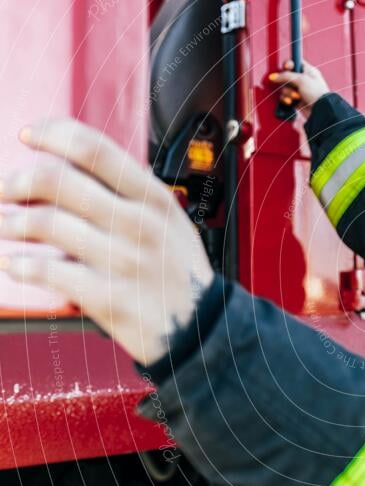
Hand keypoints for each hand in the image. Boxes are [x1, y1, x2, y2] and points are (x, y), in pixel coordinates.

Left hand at [0, 119, 213, 365]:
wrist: (201, 327)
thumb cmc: (179, 273)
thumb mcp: (172, 221)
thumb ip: (132, 192)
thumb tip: (75, 162)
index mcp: (155, 199)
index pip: (95, 149)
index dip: (52, 134)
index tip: (29, 135)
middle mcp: (139, 225)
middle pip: (58, 181)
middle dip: (17, 181)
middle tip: (6, 189)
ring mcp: (123, 261)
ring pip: (44, 223)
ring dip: (11, 222)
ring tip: (6, 226)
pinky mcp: (107, 297)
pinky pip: (46, 271)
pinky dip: (19, 265)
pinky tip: (14, 263)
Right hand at [268, 59, 329, 117]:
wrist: (322, 111)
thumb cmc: (317, 93)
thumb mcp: (301, 80)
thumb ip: (286, 76)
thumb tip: (273, 76)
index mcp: (308, 71)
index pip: (294, 62)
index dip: (288, 64)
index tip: (286, 67)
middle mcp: (303, 79)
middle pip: (286, 76)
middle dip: (286, 82)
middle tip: (290, 85)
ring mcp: (299, 90)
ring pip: (284, 87)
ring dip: (287, 92)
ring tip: (295, 96)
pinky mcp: (296, 100)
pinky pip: (285, 97)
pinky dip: (286, 99)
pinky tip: (291, 102)